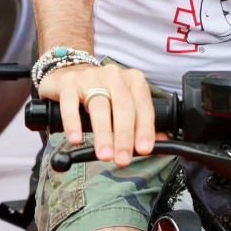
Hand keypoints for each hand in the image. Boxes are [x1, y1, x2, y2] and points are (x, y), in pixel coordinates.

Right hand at [39, 63, 155, 166]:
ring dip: (103, 134)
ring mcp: (91, 77)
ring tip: (105, 154)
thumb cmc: (102, 92)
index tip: (144, 149)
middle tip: (123, 159)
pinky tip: (75, 139)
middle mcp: (114, 75)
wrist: (72, 71)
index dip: (145, 128)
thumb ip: (141, 123)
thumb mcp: (124, 104)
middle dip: (124, 136)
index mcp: (133, 80)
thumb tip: (161, 146)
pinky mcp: (69, 83)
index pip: (143, 105)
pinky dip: (73, 123)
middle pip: (123, 106)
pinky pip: (71, 104)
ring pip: (99, 106)